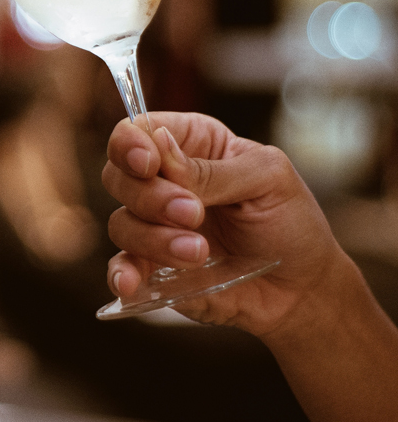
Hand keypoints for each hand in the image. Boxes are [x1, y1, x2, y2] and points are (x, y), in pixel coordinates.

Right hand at [102, 112, 345, 335]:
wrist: (303, 290)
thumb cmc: (291, 223)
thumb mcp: (267, 179)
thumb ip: (212, 169)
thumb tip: (159, 146)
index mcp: (190, 144)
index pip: (137, 131)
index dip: (131, 143)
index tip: (149, 164)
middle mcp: (163, 181)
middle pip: (118, 175)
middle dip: (150, 196)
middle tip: (193, 214)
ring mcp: (154, 226)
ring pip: (120, 223)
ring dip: (155, 238)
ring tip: (199, 253)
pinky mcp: (152, 267)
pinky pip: (121, 267)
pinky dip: (122, 274)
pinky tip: (132, 283)